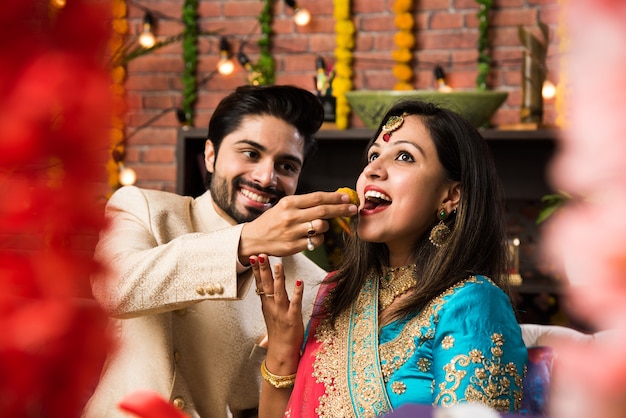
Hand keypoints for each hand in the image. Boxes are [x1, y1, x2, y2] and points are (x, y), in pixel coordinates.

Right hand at [239, 191, 357, 259]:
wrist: (254, 239)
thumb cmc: (273, 220)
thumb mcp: (284, 206)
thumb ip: (304, 203)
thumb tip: (329, 200)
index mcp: (289, 203)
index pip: (317, 198)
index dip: (335, 197)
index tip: (347, 198)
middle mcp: (290, 216)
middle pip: (323, 211)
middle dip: (341, 209)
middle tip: (353, 209)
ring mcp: (292, 232)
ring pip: (321, 227)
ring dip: (326, 225)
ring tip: (321, 225)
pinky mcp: (294, 246)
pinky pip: (316, 241)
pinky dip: (319, 238)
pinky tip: (312, 236)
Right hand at [250, 254, 302, 371]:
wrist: (281, 352)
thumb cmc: (278, 331)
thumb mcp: (270, 312)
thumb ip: (268, 298)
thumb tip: (266, 285)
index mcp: (266, 304)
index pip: (260, 283)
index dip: (256, 270)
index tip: (253, 257)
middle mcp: (272, 306)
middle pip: (267, 285)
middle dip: (263, 270)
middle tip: (260, 255)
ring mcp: (282, 312)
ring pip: (279, 292)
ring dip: (278, 278)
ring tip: (278, 265)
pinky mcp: (292, 318)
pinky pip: (295, 304)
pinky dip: (297, 293)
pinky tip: (299, 282)